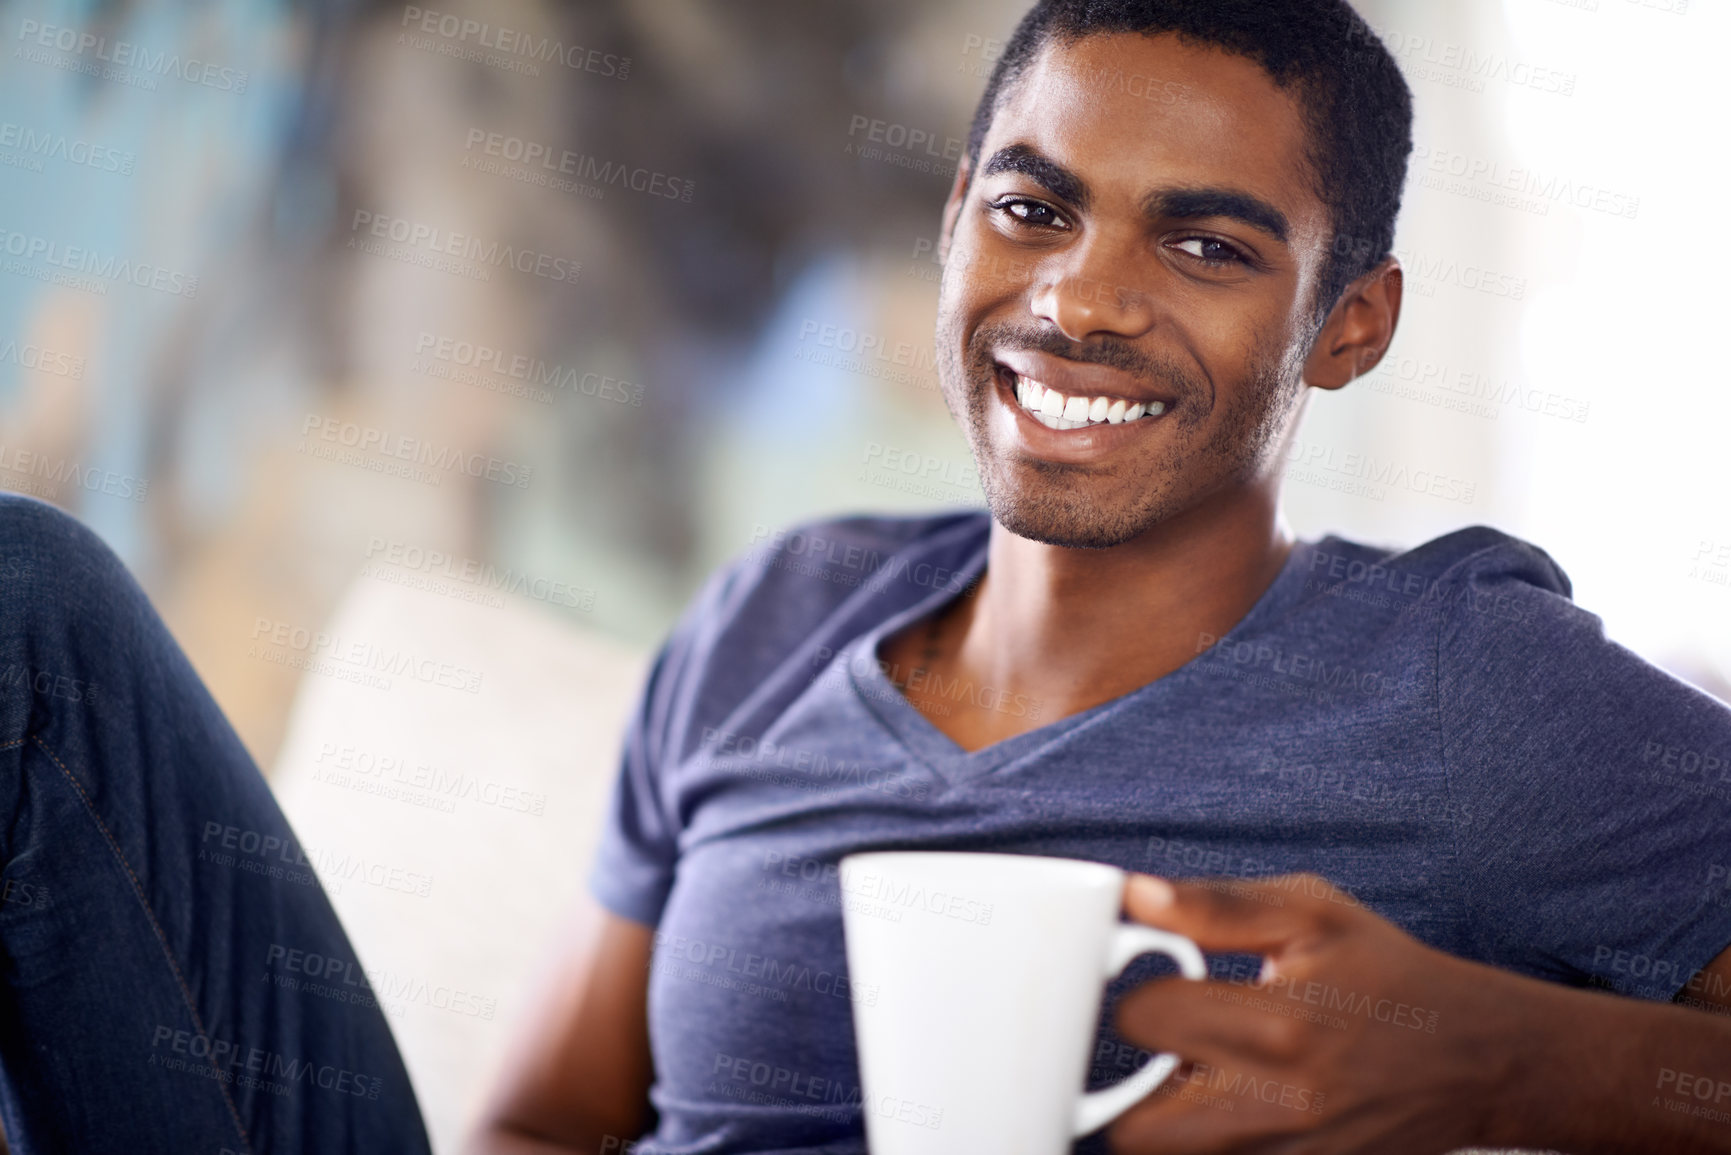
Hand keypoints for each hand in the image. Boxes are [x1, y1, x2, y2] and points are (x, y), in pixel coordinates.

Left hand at [1107, 872, 1544, 1153]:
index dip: (1136, 994)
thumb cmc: (1389, 975)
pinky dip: (1207, 1145)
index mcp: (1279, 1023)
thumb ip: (1215, 906)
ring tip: (1195, 1079)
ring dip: (1164, 1124)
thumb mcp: (1312, 913)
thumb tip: (1134, 896)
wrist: (1479, 1057)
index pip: (1142, 1020)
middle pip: (1136, 1130)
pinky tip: (1228, 1107)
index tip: (1158, 984)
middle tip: (1162, 1050)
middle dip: (1127, 1085)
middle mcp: (1281, 1104)